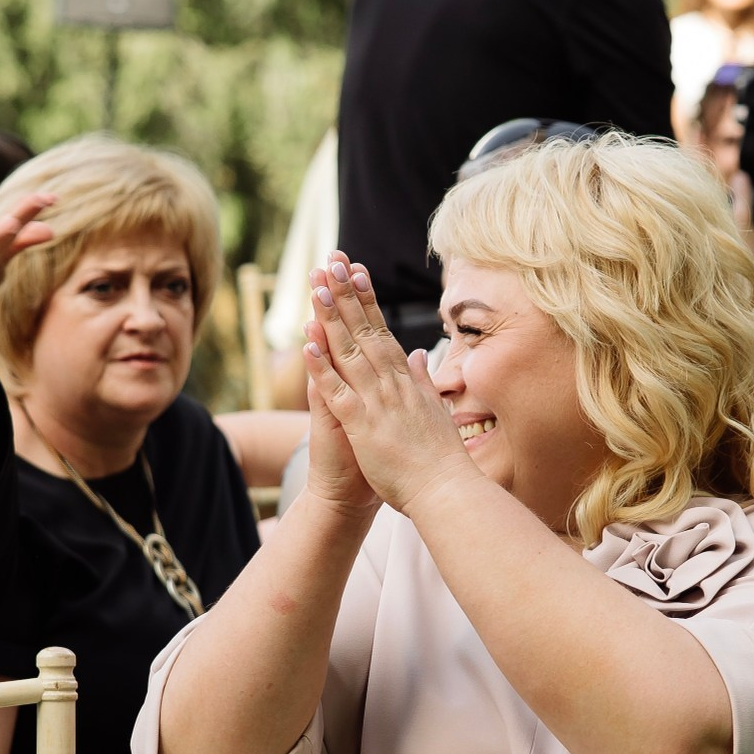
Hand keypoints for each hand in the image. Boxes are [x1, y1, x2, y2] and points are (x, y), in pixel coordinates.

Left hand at [303, 252, 475, 514]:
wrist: (447, 492)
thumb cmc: (440, 460)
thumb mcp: (435, 411)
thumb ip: (423, 381)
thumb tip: (416, 355)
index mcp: (407, 382)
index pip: (383, 332)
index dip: (367, 301)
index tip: (356, 272)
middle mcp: (392, 385)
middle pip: (365, 331)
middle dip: (347, 295)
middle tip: (331, 262)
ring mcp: (378, 403)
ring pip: (350, 352)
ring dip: (332, 319)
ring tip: (317, 287)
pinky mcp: (363, 426)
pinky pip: (337, 392)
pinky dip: (321, 367)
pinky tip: (306, 344)